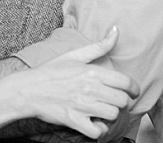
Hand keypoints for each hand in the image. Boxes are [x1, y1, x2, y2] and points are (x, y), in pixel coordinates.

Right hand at [11, 27, 139, 139]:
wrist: (28, 89)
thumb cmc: (51, 71)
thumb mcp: (75, 55)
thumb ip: (99, 45)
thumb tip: (116, 30)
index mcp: (93, 72)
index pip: (125, 82)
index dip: (134, 89)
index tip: (134, 93)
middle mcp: (90, 88)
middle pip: (122, 100)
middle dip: (121, 102)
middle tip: (114, 102)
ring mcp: (82, 106)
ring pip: (112, 115)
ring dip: (110, 115)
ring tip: (103, 111)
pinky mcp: (74, 120)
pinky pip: (97, 131)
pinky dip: (98, 130)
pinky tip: (94, 123)